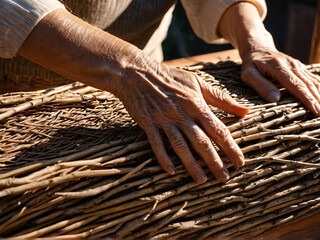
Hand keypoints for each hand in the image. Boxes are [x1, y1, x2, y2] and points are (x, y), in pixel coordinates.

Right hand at [117, 61, 248, 182]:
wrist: (138, 72)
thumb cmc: (171, 77)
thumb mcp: (199, 83)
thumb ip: (221, 98)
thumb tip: (245, 111)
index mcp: (196, 104)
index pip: (217, 129)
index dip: (230, 147)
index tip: (239, 162)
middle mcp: (182, 114)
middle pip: (201, 141)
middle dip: (214, 161)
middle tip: (224, 178)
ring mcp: (164, 119)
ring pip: (180, 146)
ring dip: (191, 164)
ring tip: (202, 179)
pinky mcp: (148, 123)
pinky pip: (156, 143)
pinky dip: (163, 158)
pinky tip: (171, 171)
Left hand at [241, 48, 319, 115]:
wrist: (258, 49)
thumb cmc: (251, 64)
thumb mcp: (249, 75)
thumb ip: (261, 86)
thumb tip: (275, 99)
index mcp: (278, 67)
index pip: (296, 85)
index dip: (306, 98)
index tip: (315, 110)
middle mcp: (291, 65)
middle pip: (308, 84)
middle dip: (317, 100)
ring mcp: (297, 65)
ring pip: (313, 81)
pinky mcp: (300, 68)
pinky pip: (313, 78)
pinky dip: (319, 88)